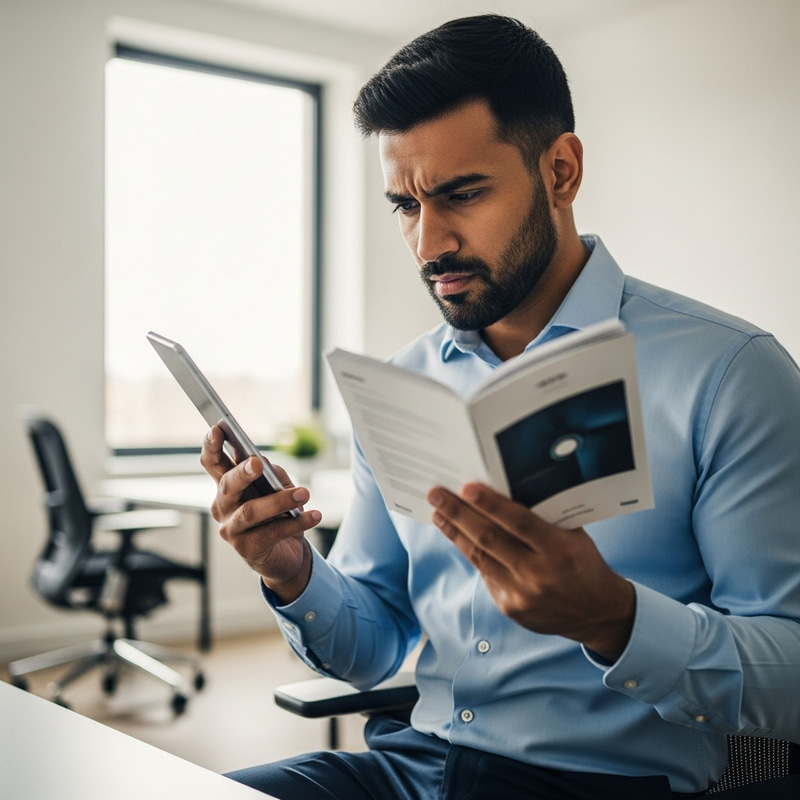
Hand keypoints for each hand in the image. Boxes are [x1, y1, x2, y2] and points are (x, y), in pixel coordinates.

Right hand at [200, 425, 321, 602]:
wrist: (285, 555)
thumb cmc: (278, 514)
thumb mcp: (277, 488)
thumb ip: (271, 474)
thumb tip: (266, 463)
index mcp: (227, 486)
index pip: (212, 462)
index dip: (212, 446)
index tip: (218, 428)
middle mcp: (223, 506)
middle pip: (227, 485)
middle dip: (242, 473)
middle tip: (258, 462)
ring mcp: (232, 529)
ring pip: (250, 511)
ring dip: (279, 500)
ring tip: (304, 493)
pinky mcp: (247, 549)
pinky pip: (272, 533)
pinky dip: (296, 523)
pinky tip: (314, 516)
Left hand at [428, 483, 633, 661]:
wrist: (597, 613)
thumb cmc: (583, 564)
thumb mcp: (573, 536)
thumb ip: (543, 518)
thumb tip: (503, 491)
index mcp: (558, 550)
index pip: (518, 522)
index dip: (490, 505)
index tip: (466, 488)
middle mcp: (538, 573)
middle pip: (489, 538)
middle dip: (458, 514)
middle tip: (436, 495)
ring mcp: (522, 594)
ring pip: (479, 557)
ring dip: (455, 533)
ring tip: (438, 514)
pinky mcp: (510, 608)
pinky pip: (485, 575)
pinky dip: (470, 553)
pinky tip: (457, 537)